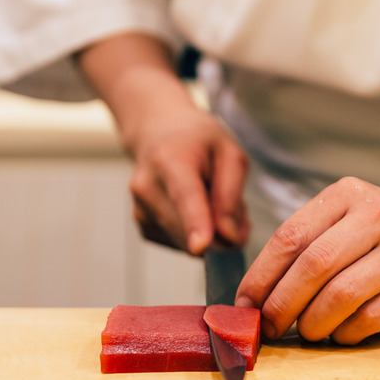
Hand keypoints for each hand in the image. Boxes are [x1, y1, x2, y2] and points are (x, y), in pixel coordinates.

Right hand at [127, 109, 249, 254]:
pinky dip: (197, 235)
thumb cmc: (198, 141)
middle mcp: (147, 186)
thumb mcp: (229, 153)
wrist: (157, 132)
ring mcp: (140, 209)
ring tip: (214, 199)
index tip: (201, 246)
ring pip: (188, 242)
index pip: (184, 196)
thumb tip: (228, 236)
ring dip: (212, 233)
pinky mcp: (143, 225)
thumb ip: (231, 193)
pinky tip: (199, 210)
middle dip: (222, 234)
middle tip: (239, 212)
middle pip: (188, 229)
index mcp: (170, 160)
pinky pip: (181, 245)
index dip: (194, 223)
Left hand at [234, 176, 379, 344]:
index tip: (245, 303)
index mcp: (349, 194)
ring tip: (306, 331)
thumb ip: (304, 249)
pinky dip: (344, 333)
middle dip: (282, 304)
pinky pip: (368, 319)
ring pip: (341, 295)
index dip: (261, 275)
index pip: (291, 236)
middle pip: (314, 265)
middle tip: (268, 327)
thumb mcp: (344, 225)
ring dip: (312, 322)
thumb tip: (252, 299)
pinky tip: (340, 332)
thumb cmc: (379, 242)